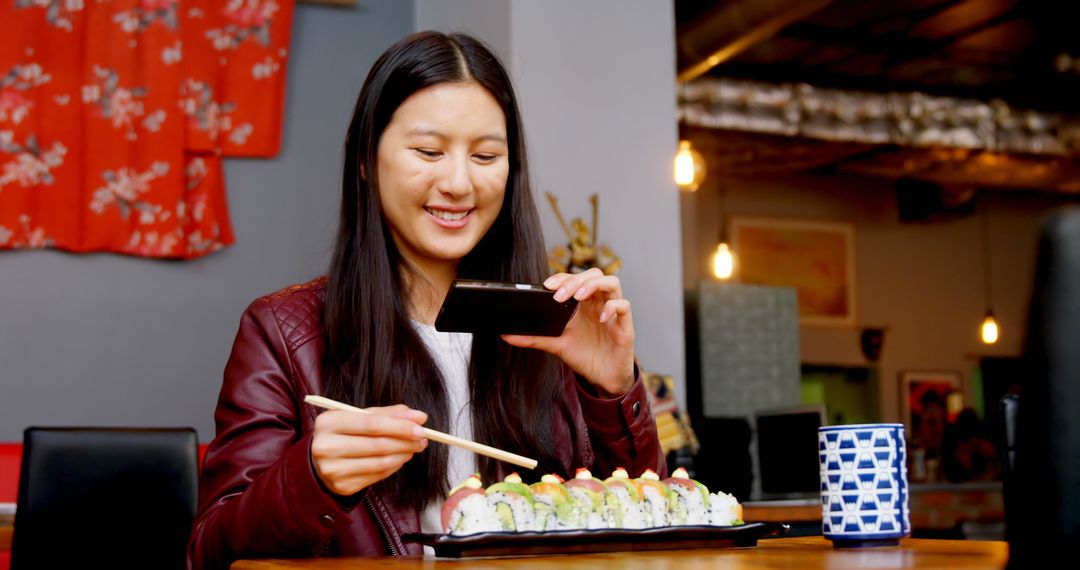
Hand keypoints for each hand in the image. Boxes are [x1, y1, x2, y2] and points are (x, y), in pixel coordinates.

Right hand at [310, 405, 428, 496]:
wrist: (316, 462)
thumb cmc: (342, 434)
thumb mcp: (357, 418)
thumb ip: (387, 414)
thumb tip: (418, 417)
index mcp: (329, 423)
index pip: (372, 424)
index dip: (400, 426)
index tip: (421, 426)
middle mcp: (327, 447)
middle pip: (378, 444)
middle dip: (406, 441)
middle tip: (423, 438)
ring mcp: (333, 470)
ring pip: (381, 462)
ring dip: (403, 454)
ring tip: (413, 448)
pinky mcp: (343, 486)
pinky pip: (377, 475)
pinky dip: (394, 466)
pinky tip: (400, 458)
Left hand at [502, 268, 634, 396]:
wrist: (602, 379)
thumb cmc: (584, 355)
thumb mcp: (556, 345)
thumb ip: (534, 338)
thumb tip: (506, 335)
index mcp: (583, 303)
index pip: (575, 279)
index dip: (562, 277)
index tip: (547, 286)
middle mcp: (598, 303)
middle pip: (593, 275)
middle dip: (575, 280)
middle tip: (560, 295)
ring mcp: (613, 312)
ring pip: (611, 282)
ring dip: (594, 285)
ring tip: (580, 296)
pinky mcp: (625, 326)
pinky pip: (624, 306)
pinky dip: (613, 307)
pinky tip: (601, 317)